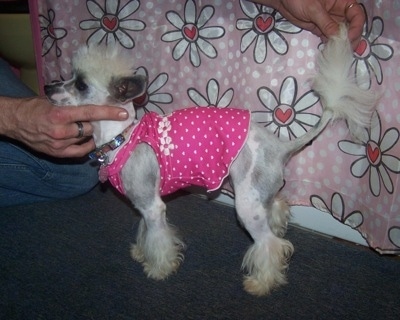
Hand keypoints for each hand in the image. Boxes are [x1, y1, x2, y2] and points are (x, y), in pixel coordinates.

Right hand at [0, 96, 127, 157]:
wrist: (14, 121)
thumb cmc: (34, 107)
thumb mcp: (52, 101)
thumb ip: (72, 105)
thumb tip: (93, 103)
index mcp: (60, 114)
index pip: (90, 113)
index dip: (108, 113)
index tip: (123, 114)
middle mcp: (62, 131)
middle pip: (90, 129)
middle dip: (94, 124)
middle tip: (93, 120)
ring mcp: (60, 144)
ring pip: (86, 140)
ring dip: (88, 134)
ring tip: (84, 128)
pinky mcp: (57, 153)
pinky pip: (80, 152)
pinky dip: (86, 145)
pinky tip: (86, 140)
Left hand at [254, 0, 364, 48]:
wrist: (284, 1)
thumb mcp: (314, 9)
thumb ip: (326, 23)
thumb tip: (338, 37)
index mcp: (342, 1)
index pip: (356, 14)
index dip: (356, 27)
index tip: (349, 38)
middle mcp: (339, 11)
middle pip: (351, 26)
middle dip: (352, 38)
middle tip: (347, 50)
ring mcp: (330, 21)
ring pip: (341, 34)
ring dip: (342, 44)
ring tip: (340, 54)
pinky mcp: (320, 29)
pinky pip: (329, 38)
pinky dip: (331, 45)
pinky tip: (331, 52)